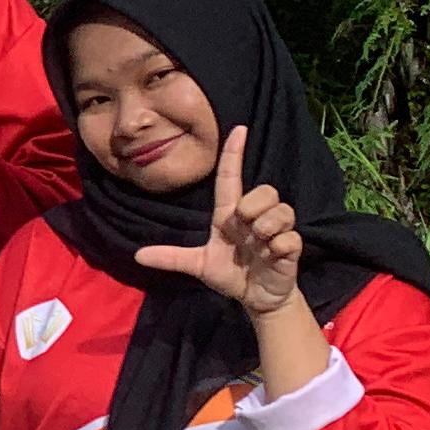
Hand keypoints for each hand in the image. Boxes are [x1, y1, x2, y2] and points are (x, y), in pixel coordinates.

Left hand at [133, 125, 302, 314]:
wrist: (256, 299)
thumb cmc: (230, 274)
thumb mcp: (198, 265)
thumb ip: (171, 258)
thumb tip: (137, 256)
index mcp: (230, 216)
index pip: (231, 178)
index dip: (234, 154)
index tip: (238, 129)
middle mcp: (255, 217)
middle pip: (264, 190)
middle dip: (254, 205)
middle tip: (245, 226)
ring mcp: (276, 231)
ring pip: (282, 209)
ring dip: (268, 225)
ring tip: (260, 242)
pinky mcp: (291, 248)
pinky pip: (291, 236)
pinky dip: (280, 245)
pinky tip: (273, 254)